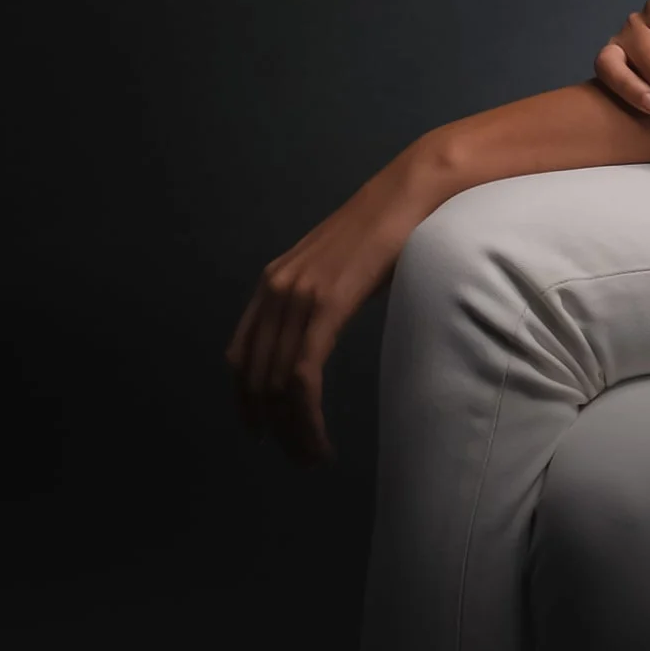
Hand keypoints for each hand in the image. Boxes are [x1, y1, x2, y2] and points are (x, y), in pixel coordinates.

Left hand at [227, 158, 431, 463]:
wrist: (410, 192)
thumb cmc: (386, 229)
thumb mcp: (337, 268)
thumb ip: (318, 298)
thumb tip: (319, 334)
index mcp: (272, 282)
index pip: (240, 356)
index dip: (244, 401)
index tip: (262, 432)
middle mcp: (275, 290)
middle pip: (254, 379)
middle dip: (271, 428)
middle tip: (298, 458)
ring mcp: (298, 297)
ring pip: (276, 386)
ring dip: (291, 432)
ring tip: (312, 458)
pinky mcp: (326, 306)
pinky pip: (302, 377)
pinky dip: (306, 418)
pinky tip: (321, 440)